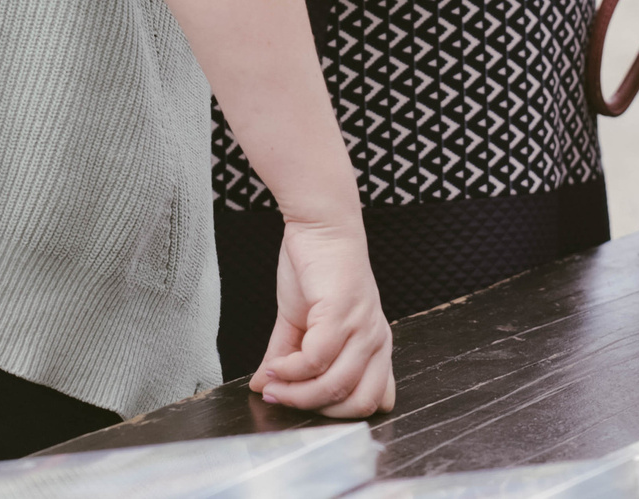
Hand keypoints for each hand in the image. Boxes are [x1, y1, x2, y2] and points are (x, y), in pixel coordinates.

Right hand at [252, 219, 394, 417]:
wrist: (320, 225)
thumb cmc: (317, 268)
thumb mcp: (301, 322)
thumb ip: (287, 357)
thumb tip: (261, 386)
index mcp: (375, 345)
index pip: (374, 399)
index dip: (338, 413)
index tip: (303, 404)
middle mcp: (377, 339)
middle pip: (359, 403)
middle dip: (316, 410)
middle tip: (282, 398)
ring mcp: (363, 327)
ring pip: (335, 385)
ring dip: (295, 393)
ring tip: (271, 383)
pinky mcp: (342, 314)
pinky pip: (315, 359)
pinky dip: (289, 370)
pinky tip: (273, 364)